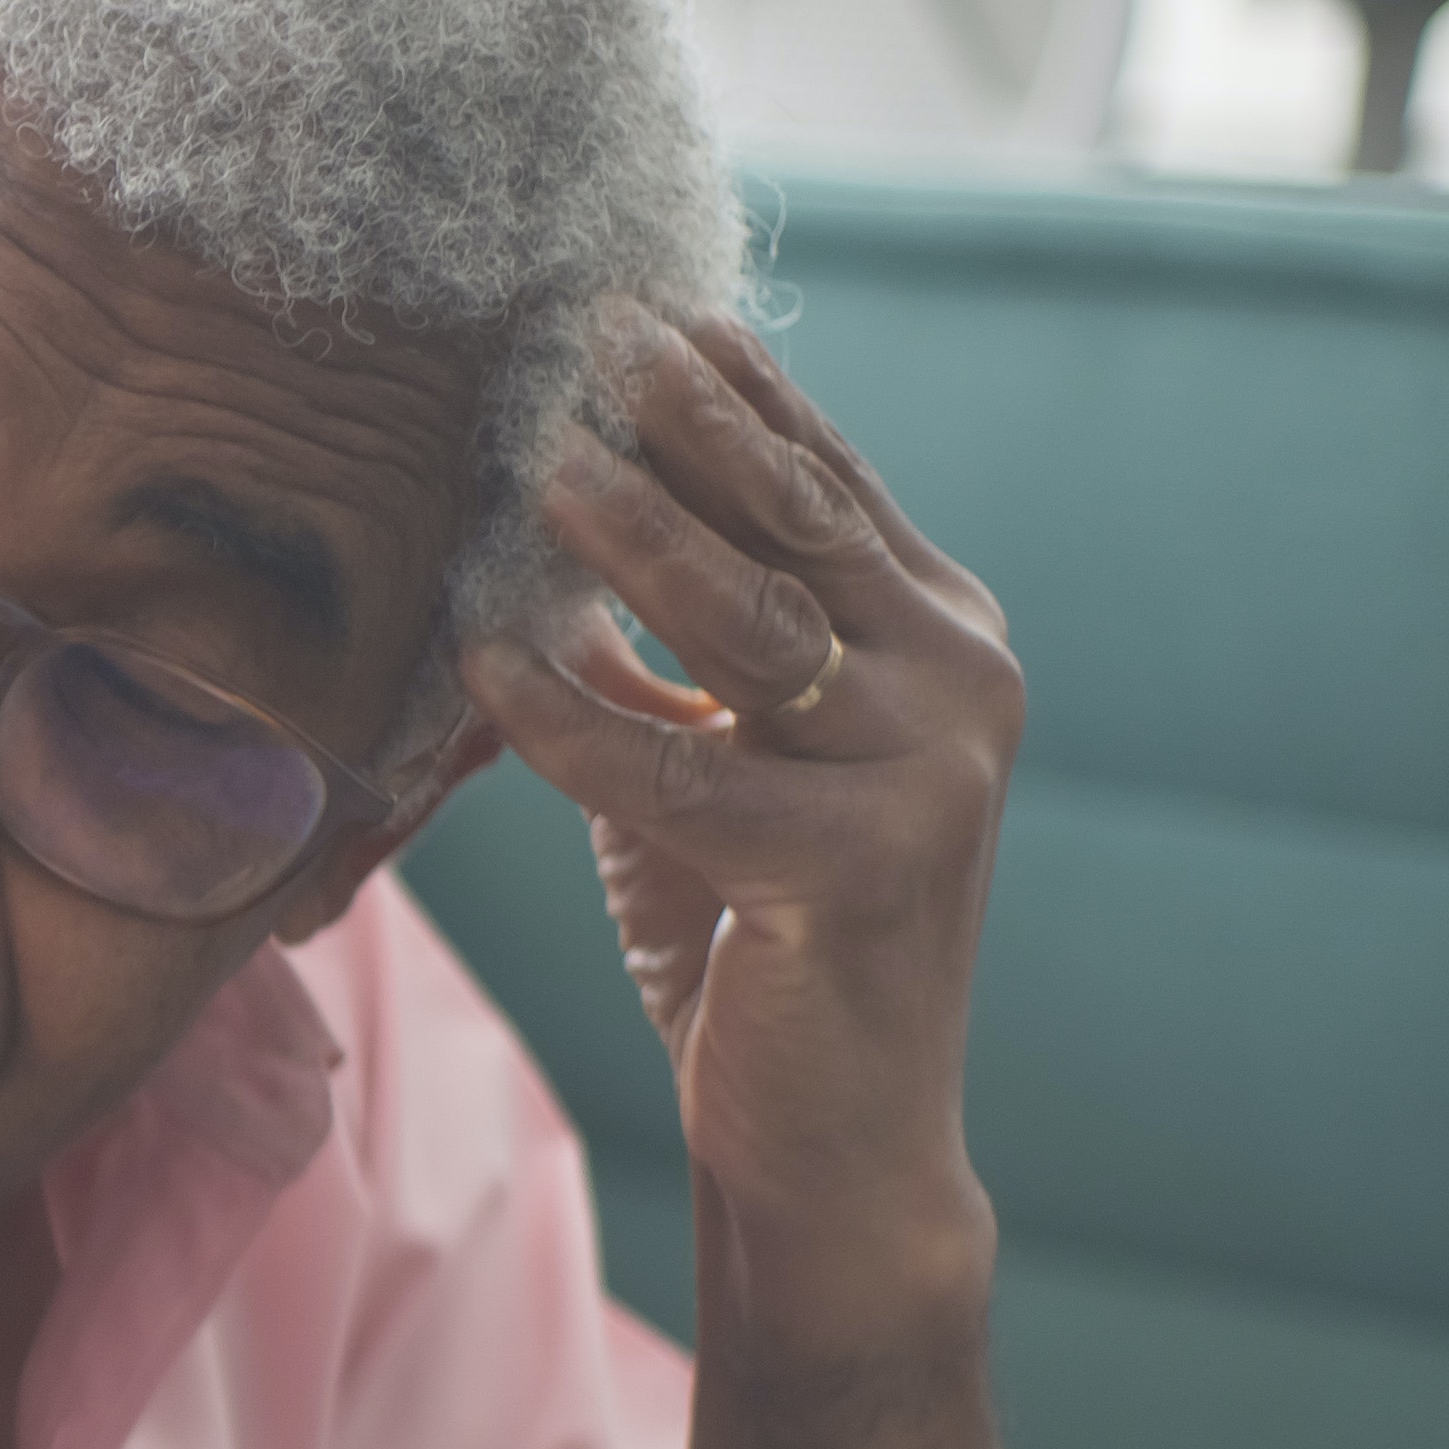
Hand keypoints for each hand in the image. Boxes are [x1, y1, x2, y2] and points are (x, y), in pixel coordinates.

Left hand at [459, 305, 1026, 1337]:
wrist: (833, 1143)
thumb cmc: (754, 946)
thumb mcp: (712, 765)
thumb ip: (667, 660)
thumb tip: (547, 529)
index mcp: (941, 639)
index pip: (828, 483)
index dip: (736, 392)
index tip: (644, 305)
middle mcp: (962, 684)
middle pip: (799, 521)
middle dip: (689, 422)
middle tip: (591, 331)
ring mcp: (927, 774)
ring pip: (752, 622)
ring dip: (637, 533)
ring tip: (540, 458)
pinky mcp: (855, 870)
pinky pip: (678, 767)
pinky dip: (570, 714)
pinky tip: (486, 659)